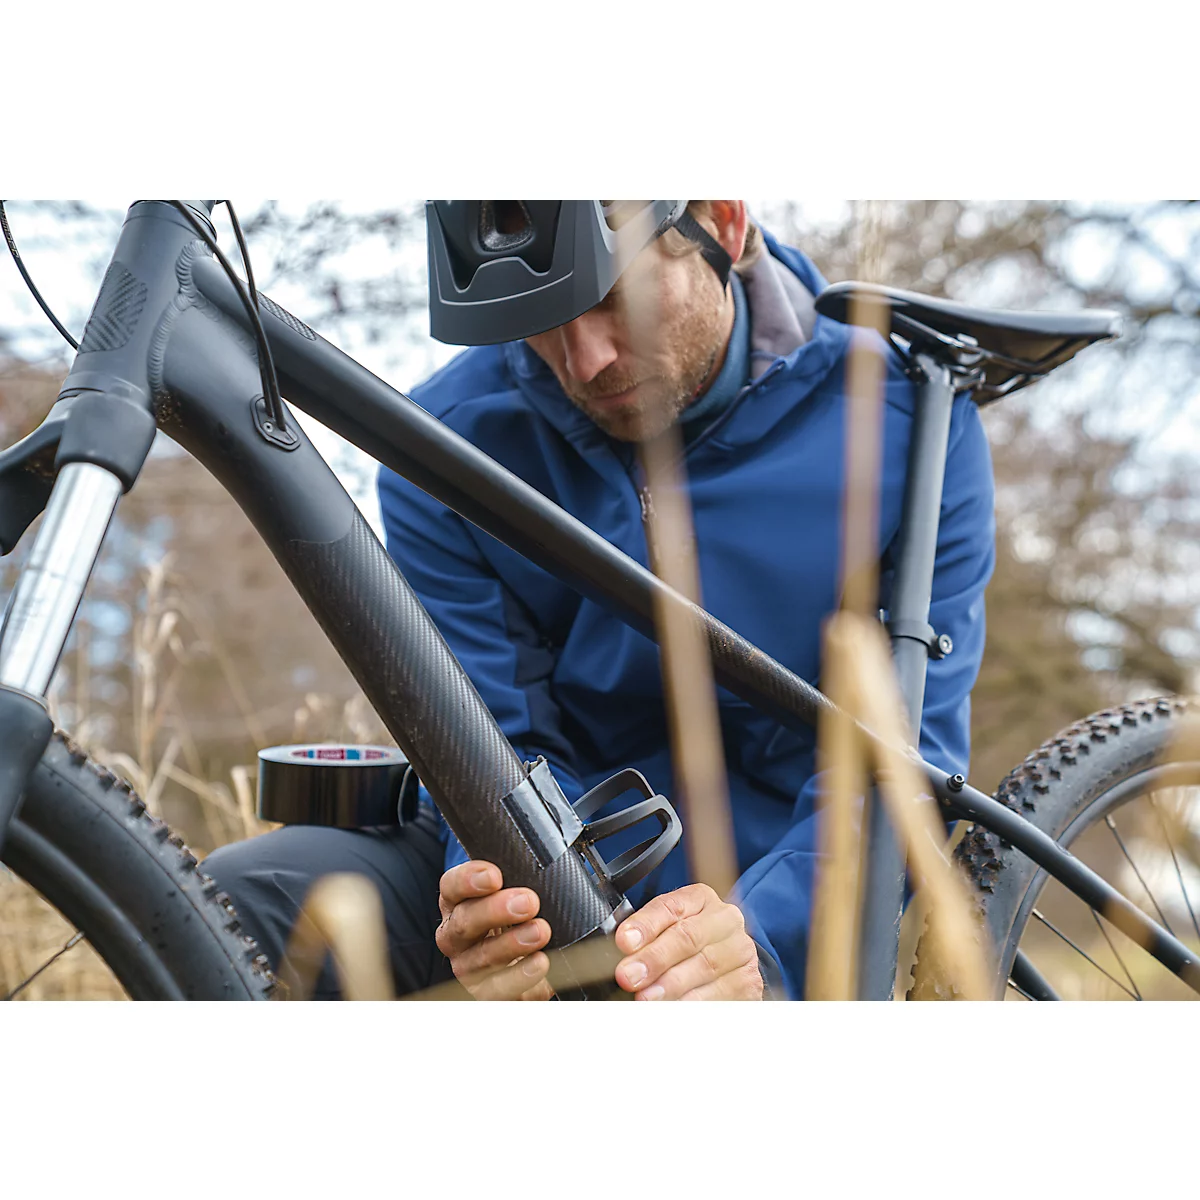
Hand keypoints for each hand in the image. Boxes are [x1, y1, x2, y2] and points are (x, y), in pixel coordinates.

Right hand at [435, 860, 553, 999]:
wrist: (521, 968)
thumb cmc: (516, 921)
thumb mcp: (511, 896)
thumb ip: (517, 880)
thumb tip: (543, 866)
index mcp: (457, 904)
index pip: (452, 887)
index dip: (468, 880)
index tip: (494, 876)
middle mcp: (456, 937)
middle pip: (464, 922)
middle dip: (495, 910)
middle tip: (528, 902)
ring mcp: (469, 969)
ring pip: (482, 959)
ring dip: (512, 944)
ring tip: (540, 932)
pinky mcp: (486, 995)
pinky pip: (500, 991)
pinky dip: (521, 977)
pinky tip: (540, 963)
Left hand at [614, 883, 762, 999]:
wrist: (728, 964)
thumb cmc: (689, 944)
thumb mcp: (666, 930)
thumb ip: (645, 935)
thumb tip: (622, 949)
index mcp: (699, 899)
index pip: (670, 906)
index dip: (646, 925)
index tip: (624, 942)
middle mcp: (725, 919)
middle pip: (688, 936)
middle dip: (655, 958)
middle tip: (629, 976)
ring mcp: (741, 950)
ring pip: (706, 966)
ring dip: (672, 985)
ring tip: (647, 998)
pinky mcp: (749, 981)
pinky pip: (722, 993)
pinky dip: (694, 1003)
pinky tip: (674, 1008)